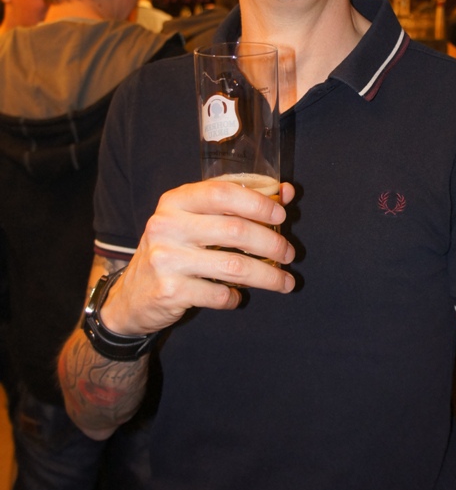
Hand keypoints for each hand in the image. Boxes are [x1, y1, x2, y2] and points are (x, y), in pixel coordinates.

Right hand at [101, 180, 295, 335]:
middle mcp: (167, 226)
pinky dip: (236, 297)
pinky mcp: (170, 291)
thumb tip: (287, 192)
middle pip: (235, 230)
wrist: (131, 297)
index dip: (258, 202)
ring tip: (285, 281)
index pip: (222, 193)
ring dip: (268, 276)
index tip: (282, 215)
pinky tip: (238, 296)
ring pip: (234, 266)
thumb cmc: (174, 250)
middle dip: (272, 243)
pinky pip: (219, 295)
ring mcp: (166, 259)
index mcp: (175, 201)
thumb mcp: (195, 219)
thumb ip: (237, 204)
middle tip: (290, 253)